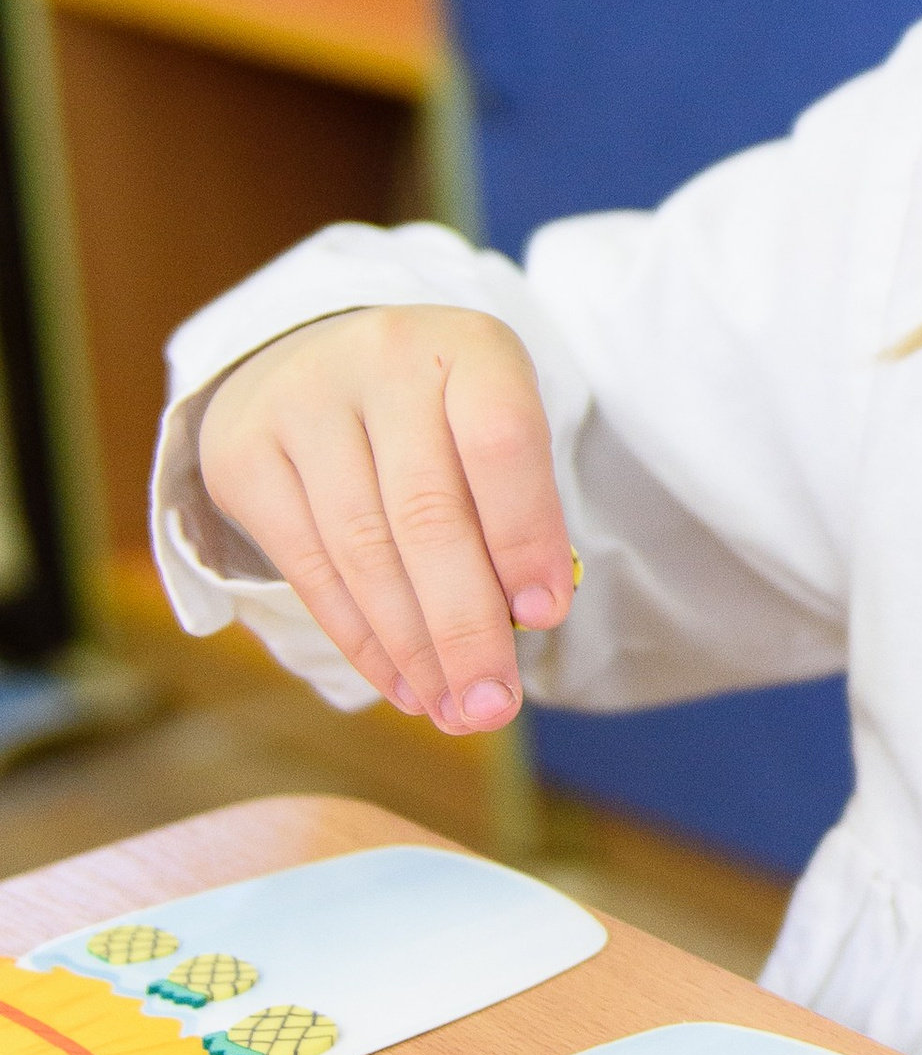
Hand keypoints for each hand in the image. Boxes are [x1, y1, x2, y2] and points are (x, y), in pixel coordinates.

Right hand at [197, 308, 572, 735]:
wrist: (317, 359)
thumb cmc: (438, 413)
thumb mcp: (492, 425)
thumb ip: (514, 506)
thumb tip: (522, 623)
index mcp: (466, 345)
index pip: (500, 440)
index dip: (524, 534)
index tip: (545, 617)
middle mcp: (380, 361)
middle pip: (425, 512)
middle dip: (465, 625)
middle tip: (494, 706)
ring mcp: (301, 404)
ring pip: (363, 550)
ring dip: (413, 648)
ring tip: (454, 710)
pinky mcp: (243, 455)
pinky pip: (309, 568)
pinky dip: (362, 639)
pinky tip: (402, 683)